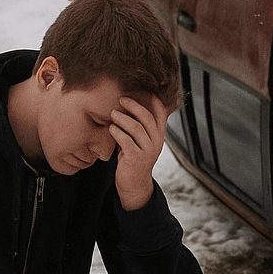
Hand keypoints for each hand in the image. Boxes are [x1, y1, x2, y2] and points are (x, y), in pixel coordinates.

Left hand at [109, 94, 169, 210]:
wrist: (134, 184)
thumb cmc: (133, 158)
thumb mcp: (139, 141)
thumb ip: (138, 126)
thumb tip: (128, 104)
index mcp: (158, 135)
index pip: (161, 113)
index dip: (154, 100)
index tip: (143, 90)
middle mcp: (156, 142)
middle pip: (147, 118)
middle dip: (134, 105)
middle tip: (121, 99)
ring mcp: (147, 151)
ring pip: (137, 128)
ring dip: (123, 118)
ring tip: (113, 114)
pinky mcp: (136, 158)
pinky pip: (126, 141)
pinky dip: (117, 132)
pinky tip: (111, 128)